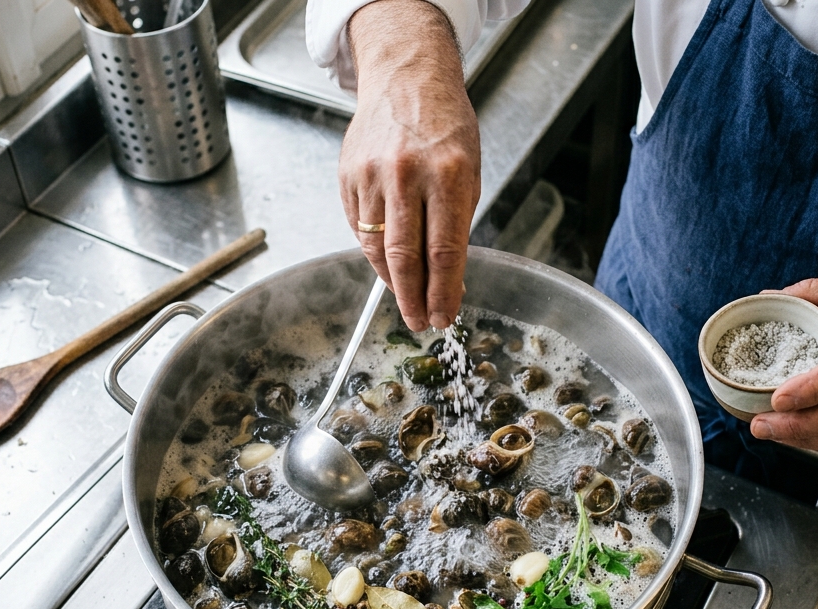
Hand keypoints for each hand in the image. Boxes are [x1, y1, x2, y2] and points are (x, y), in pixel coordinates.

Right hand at [340, 0, 480, 330]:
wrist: (406, 77)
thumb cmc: (445, 124)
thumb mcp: (469, 169)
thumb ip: (457, 222)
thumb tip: (449, 277)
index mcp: (447, 173)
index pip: (444, 251)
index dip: (444, 292)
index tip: (445, 316)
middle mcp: (406, 174)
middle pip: (405, 257)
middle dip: (414, 298)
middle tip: (421, 322)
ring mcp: (372, 175)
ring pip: (376, 248)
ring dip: (392, 282)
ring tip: (406, 299)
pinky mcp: (348, 176)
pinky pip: (360, 229)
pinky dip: (374, 252)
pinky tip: (387, 263)